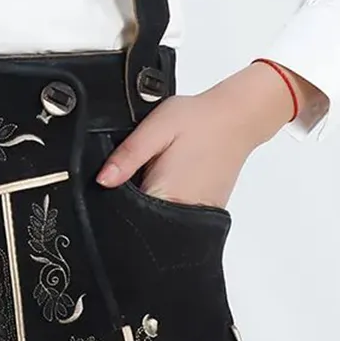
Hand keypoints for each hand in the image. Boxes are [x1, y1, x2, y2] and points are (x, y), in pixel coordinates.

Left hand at [95, 63, 299, 207]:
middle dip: (132, 204)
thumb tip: (103, 180)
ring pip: (160, 220)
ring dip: (150, 202)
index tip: (116, 185)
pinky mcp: (206, 210)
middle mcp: (186, 213)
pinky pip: (176, 214)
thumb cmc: (198, 120)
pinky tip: (169, 176)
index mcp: (169, 196)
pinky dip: (166, 199)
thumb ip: (128, 156)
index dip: (115, 204)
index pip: (130, 217)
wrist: (236, 117)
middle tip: (139, 171)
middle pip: (145, 222)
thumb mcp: (154, 129)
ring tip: (157, 171)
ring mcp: (199, 215)